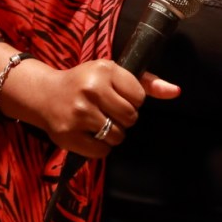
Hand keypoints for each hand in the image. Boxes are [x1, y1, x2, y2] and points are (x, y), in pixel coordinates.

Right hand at [1, 59, 179, 157]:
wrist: (45, 95)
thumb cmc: (86, 82)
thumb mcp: (114, 74)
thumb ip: (147, 83)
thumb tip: (176, 91)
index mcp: (104, 69)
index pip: (140, 97)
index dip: (132, 100)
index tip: (116, 95)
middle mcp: (91, 89)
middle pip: (131, 118)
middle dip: (123, 118)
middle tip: (107, 110)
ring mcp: (79, 113)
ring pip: (118, 136)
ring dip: (113, 133)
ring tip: (98, 121)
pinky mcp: (68, 135)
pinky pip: (102, 151)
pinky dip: (100, 147)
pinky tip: (89, 133)